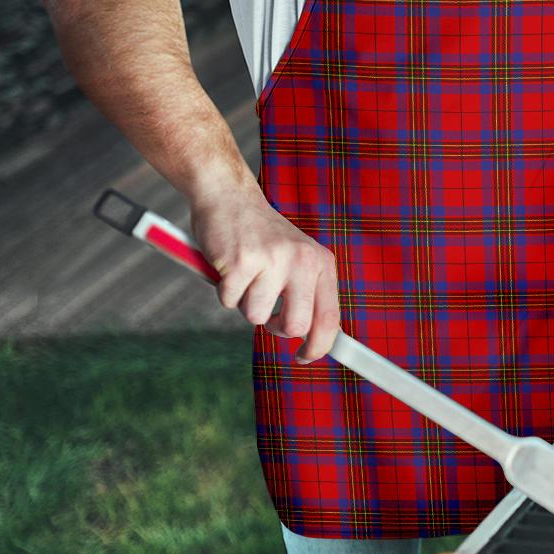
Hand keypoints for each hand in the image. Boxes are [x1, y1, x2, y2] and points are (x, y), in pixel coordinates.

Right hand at [190, 187, 339, 363]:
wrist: (229, 197)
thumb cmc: (262, 237)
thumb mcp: (297, 259)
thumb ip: (307, 294)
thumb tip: (314, 340)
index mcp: (320, 262)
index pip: (330, 318)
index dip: (319, 346)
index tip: (304, 357)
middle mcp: (302, 260)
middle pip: (296, 326)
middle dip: (276, 328)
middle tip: (267, 312)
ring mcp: (272, 260)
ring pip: (256, 317)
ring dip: (245, 303)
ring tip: (246, 275)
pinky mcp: (241, 262)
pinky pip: (229, 301)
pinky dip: (224, 290)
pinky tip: (229, 265)